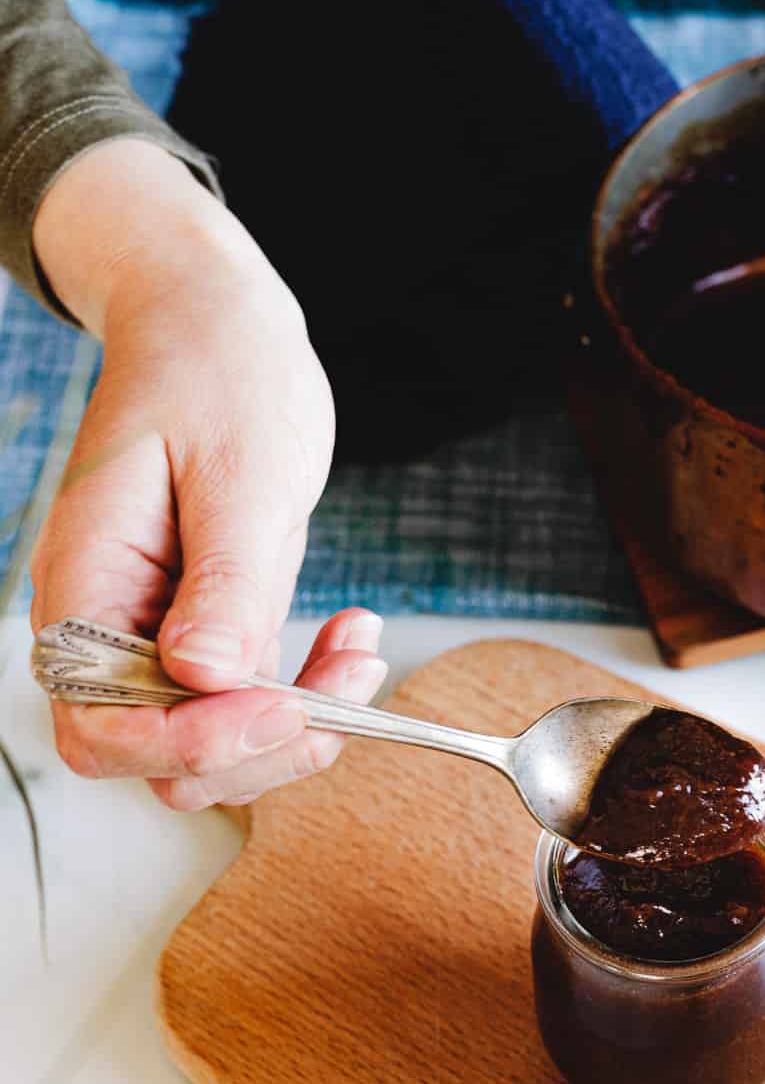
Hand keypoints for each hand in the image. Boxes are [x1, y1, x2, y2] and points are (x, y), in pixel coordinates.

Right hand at [29, 139, 384, 808]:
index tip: (281, 708)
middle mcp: (107, 625)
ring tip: (360, 656)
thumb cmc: (218, 374)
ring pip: (209, 747)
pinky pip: (247, 706)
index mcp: (84, 582)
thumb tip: (202, 677)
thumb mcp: (239, 471)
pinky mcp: (207, 635)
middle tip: (344, 684)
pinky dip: (309, 697)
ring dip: (295, 730)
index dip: (188, 742)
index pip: (102, 721)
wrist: (217, 326)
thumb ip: (222, 581)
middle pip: (155, 757)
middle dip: (257, 747)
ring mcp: (154, 636)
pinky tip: (354, 640)